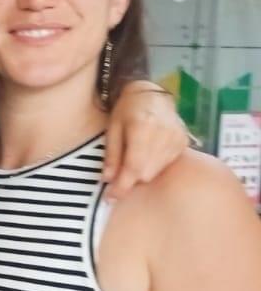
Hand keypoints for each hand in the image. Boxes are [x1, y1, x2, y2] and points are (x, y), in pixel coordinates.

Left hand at [104, 83, 187, 200]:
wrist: (151, 93)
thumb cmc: (126, 110)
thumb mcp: (112, 128)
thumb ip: (112, 155)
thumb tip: (108, 179)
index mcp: (143, 128)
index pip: (134, 166)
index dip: (122, 185)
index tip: (111, 197)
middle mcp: (164, 134)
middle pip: (146, 172)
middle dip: (130, 179)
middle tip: (117, 176)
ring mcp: (177, 138)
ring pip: (156, 171)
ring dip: (141, 172)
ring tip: (131, 159)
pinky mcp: (183, 142)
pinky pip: (166, 164)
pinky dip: (153, 165)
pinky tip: (146, 153)